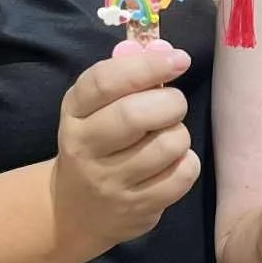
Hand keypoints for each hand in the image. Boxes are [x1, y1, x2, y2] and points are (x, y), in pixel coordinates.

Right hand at [52, 40, 199, 258]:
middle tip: (174, 103)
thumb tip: (165, 51)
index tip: (178, 59)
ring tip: (169, 136)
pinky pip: (181, 176)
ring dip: (179, 134)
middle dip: (170, 102)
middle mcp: (86, 148)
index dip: (146, 65)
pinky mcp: (137, 208)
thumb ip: (127, 77)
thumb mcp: (95, 108)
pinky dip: (187, 163)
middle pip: (135, 115)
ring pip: (167, 145)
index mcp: (74, 113)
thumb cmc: (97, 144)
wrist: (76, 211)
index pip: (105, 82)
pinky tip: (173, 162)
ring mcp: (110, 182)